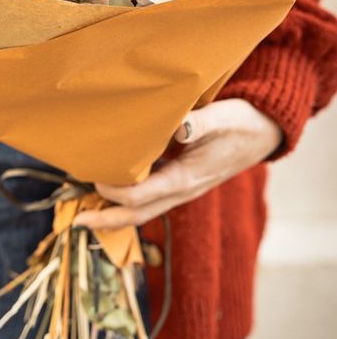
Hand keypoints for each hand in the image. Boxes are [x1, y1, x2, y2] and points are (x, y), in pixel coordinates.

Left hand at [73, 99, 282, 230]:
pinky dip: (126, 200)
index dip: (112, 191)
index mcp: (186, 179)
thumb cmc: (240, 123)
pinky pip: (149, 200)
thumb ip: (198, 122)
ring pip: (142, 211)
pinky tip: (110, 188)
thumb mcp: (222, 117)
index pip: (140, 195)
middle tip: (76, 221)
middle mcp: (181, 191)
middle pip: (137, 215)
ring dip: (113, 214)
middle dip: (106, 220)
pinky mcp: (180, 184)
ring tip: (84, 210)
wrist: (263, 134)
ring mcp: (181, 191)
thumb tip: (178, 126)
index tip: (91, 176)